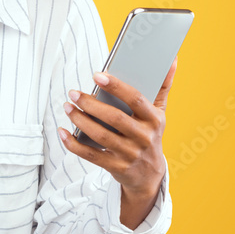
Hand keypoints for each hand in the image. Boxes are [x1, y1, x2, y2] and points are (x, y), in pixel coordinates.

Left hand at [59, 58, 177, 227]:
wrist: (149, 175)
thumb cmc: (150, 134)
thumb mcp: (159, 112)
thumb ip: (162, 86)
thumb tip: (171, 59)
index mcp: (154, 119)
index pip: (135, 99)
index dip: (115, 86)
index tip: (96, 75)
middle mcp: (143, 137)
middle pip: (114, 118)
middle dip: (90, 104)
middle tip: (73, 92)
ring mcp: (129, 154)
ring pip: (101, 136)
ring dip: (80, 120)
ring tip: (68, 106)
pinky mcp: (115, 167)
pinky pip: (91, 155)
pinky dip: (73, 144)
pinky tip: (63, 131)